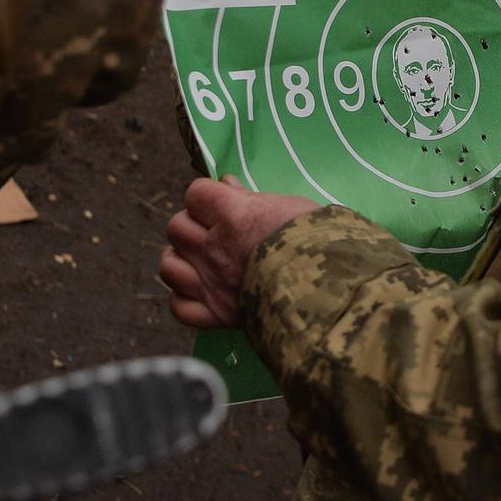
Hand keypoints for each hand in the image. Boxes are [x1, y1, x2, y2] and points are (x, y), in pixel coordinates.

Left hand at [161, 176, 320, 328]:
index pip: (195, 193)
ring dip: (181, 260)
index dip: (207, 197)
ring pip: (168, 266)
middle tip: (215, 232)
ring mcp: (211, 284)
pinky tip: (201, 293)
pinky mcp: (217, 316)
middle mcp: (214, 248)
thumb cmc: (321, 242)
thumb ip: (253, 197)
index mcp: (233, 215)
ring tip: (201, 261)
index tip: (223, 202)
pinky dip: (185, 299)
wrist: (332, 292)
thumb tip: (227, 184)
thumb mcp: (292, 206)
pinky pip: (179, 307)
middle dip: (193, 226)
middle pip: (176, 227)